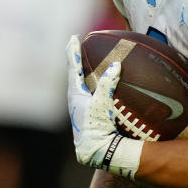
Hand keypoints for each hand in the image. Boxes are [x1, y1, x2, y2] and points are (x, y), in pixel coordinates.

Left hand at [66, 35, 142, 177]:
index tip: (73, 37)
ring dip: (79, 71)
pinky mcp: (85, 113)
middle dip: (74, 58)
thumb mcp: (103, 103)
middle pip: (72, 72)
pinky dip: (87, 83)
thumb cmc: (96, 126)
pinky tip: (94, 86)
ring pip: (77, 83)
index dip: (73, 51)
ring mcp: (78, 106)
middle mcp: (73, 98)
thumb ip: (108, 84)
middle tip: (75, 45)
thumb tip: (115, 65)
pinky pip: (84, 92)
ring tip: (83, 61)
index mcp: (75, 93)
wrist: (94, 149)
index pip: (72, 66)